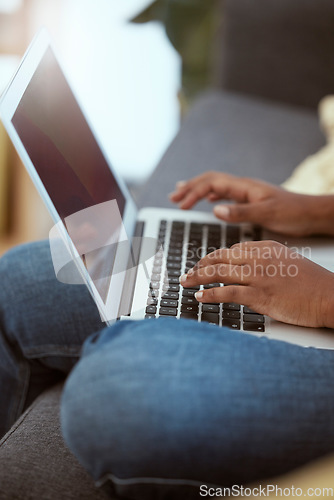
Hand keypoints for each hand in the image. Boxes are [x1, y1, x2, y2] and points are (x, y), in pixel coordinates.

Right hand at [169, 171, 333, 235]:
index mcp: (245, 187)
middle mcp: (244, 186)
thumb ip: (241, 213)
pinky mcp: (250, 200)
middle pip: (210, 180)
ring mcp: (246, 192)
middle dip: (190, 187)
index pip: (212, 183)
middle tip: (173, 196)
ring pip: (216, 186)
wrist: (312, 213)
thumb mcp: (267, 214)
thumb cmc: (294, 212)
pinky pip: (225, 193)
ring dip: (197, 189)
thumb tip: (215, 210)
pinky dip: (210, 195)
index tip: (180, 204)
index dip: (193, 192)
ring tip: (181, 194)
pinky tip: (208, 200)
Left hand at [180, 241, 333, 327]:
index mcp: (265, 247)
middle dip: (199, 266)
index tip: (201, 265)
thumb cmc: (310, 283)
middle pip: (220, 258)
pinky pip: (228, 292)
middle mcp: (259, 258)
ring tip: (185, 283)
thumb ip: (263, 261)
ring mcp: (258, 275)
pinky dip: (210, 294)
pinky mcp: (260, 294)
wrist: (329, 296)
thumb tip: (243, 268)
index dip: (211, 259)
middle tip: (186, 274)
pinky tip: (200, 297)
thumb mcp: (286, 261)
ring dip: (198, 278)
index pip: (230, 250)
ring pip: (219, 273)